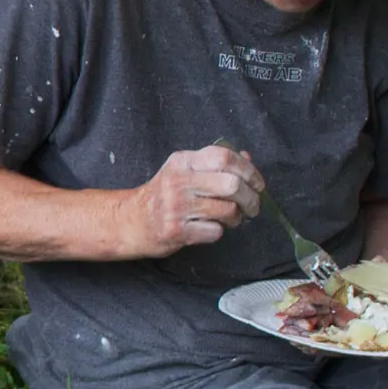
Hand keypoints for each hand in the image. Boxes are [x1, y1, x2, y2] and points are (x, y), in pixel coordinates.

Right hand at [112, 146, 262, 257]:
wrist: (129, 221)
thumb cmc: (162, 196)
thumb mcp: (183, 171)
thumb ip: (214, 164)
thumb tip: (247, 159)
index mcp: (183, 161)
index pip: (224, 157)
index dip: (248, 170)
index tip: (257, 183)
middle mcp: (179, 181)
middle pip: (231, 184)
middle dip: (251, 198)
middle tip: (252, 206)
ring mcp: (176, 207)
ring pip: (227, 210)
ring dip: (237, 218)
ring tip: (232, 219)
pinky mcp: (176, 231)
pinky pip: (214, 231)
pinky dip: (219, 231)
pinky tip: (209, 228)